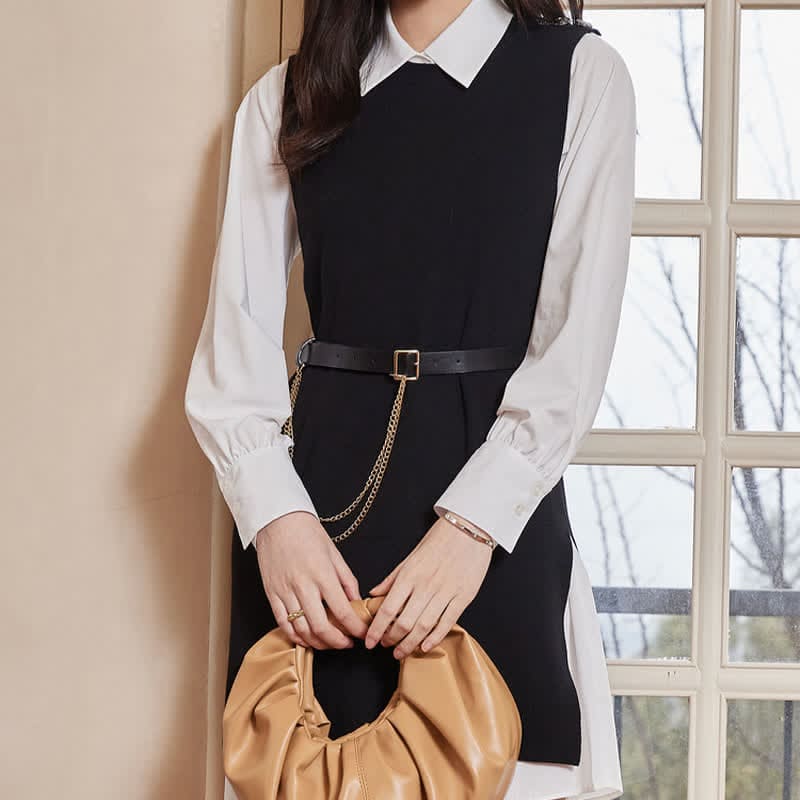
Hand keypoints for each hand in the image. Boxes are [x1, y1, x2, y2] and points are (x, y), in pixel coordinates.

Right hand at [255, 511, 368, 648]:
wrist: (278, 521)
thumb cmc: (308, 533)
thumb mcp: (335, 554)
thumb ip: (347, 580)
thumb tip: (356, 602)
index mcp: (323, 574)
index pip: (343, 611)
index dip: (356, 628)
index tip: (363, 634)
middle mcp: (303, 586)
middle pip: (322, 628)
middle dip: (338, 642)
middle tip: (347, 643)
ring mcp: (285, 591)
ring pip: (302, 630)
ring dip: (318, 643)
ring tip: (329, 643)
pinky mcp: (271, 594)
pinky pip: (283, 624)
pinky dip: (295, 637)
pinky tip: (306, 639)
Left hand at [364, 515, 492, 658]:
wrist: (469, 528)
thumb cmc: (439, 539)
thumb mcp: (411, 556)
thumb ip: (392, 578)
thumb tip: (374, 593)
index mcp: (410, 574)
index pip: (388, 608)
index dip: (377, 629)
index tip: (369, 641)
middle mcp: (426, 585)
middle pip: (404, 622)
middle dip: (392, 639)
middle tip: (386, 647)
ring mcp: (446, 592)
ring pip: (424, 626)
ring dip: (410, 644)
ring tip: (401, 652)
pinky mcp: (463, 596)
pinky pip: (447, 622)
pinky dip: (435, 637)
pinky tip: (425, 646)